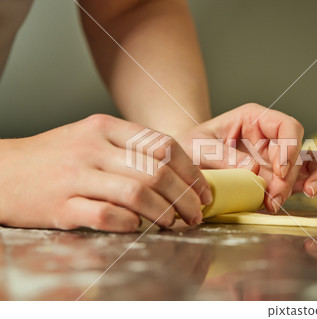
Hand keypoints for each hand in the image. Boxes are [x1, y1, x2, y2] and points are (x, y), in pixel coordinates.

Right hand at [0, 114, 211, 231]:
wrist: (1, 170)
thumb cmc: (55, 157)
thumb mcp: (91, 138)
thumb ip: (130, 149)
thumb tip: (176, 171)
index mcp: (104, 127)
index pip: (162, 145)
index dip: (190, 170)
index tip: (203, 190)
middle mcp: (92, 148)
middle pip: (156, 171)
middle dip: (186, 196)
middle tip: (196, 214)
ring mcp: (75, 176)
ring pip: (137, 193)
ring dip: (164, 213)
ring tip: (175, 224)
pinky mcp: (60, 206)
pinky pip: (105, 215)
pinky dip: (128, 224)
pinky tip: (137, 228)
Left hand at [176, 103, 316, 211]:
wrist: (184, 164)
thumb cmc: (191, 146)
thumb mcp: (200, 147)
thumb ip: (224, 157)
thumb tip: (254, 172)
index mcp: (254, 119)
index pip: (285, 126)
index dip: (289, 147)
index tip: (280, 172)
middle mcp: (271, 137)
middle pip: (299, 150)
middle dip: (291, 175)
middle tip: (275, 196)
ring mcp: (277, 158)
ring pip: (312, 162)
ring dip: (316, 178)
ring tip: (308, 193)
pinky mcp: (279, 178)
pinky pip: (307, 178)